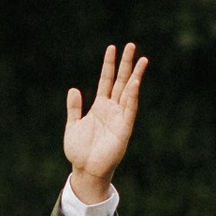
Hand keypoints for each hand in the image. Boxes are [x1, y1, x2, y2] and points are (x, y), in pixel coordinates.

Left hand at [63, 42, 147, 200]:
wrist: (85, 170)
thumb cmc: (79, 151)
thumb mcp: (73, 125)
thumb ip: (74, 107)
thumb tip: (74, 89)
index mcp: (100, 106)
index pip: (106, 80)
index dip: (109, 64)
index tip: (112, 47)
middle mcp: (112, 109)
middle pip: (121, 81)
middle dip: (126, 64)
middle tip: (131, 45)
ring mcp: (119, 117)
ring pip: (129, 91)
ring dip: (135, 76)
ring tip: (142, 59)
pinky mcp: (124, 128)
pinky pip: (130, 109)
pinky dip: (133, 95)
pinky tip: (135, 82)